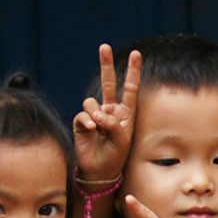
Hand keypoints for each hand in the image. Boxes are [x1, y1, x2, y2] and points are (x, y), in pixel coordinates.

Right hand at [73, 44, 139, 182]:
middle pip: (108, 83)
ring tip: (100, 128)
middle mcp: (110, 111)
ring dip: (96, 113)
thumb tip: (98, 113)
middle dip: (106, 64)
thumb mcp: (122, 141)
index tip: (136, 54)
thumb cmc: (116, 156)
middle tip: (104, 47)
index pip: (130, 88)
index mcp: (125, 113)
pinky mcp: (82, 122)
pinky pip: (83, 114)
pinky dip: (87, 121)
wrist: (99, 170)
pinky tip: (93, 130)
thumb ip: (113, 125)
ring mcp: (95, 115)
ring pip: (92, 102)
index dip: (132, 71)